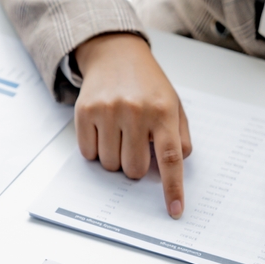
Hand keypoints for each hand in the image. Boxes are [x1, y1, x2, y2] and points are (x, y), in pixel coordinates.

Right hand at [74, 33, 191, 217]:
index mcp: (163, 112)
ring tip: (118, 133)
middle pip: (133, 170)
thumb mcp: (173, 104)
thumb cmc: (147, 84)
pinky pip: (88, 153)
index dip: (172, 188)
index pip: (170, 158)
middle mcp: (136, 111)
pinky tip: (102, 129)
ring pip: (109, 165)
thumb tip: (176, 163)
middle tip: (135, 145)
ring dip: (114, 157)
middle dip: (134, 165)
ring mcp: (108, 111)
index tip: (174, 211)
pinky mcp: (85, 111)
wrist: (115, 53)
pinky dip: (95, 149)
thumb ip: (179, 136)